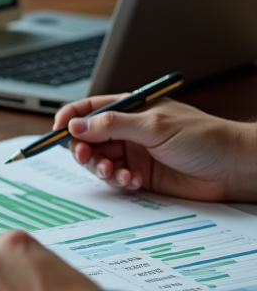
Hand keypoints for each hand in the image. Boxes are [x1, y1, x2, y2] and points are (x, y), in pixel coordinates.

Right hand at [53, 96, 256, 201]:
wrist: (233, 168)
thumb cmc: (204, 138)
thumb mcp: (154, 126)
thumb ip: (112, 125)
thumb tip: (76, 125)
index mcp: (130, 110)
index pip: (88, 109)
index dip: (69, 118)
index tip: (57, 131)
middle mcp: (127, 131)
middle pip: (87, 138)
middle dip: (83, 149)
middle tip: (89, 157)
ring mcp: (133, 153)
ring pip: (98, 161)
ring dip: (101, 168)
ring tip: (116, 173)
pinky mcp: (139, 175)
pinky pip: (114, 179)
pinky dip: (117, 181)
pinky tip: (132, 181)